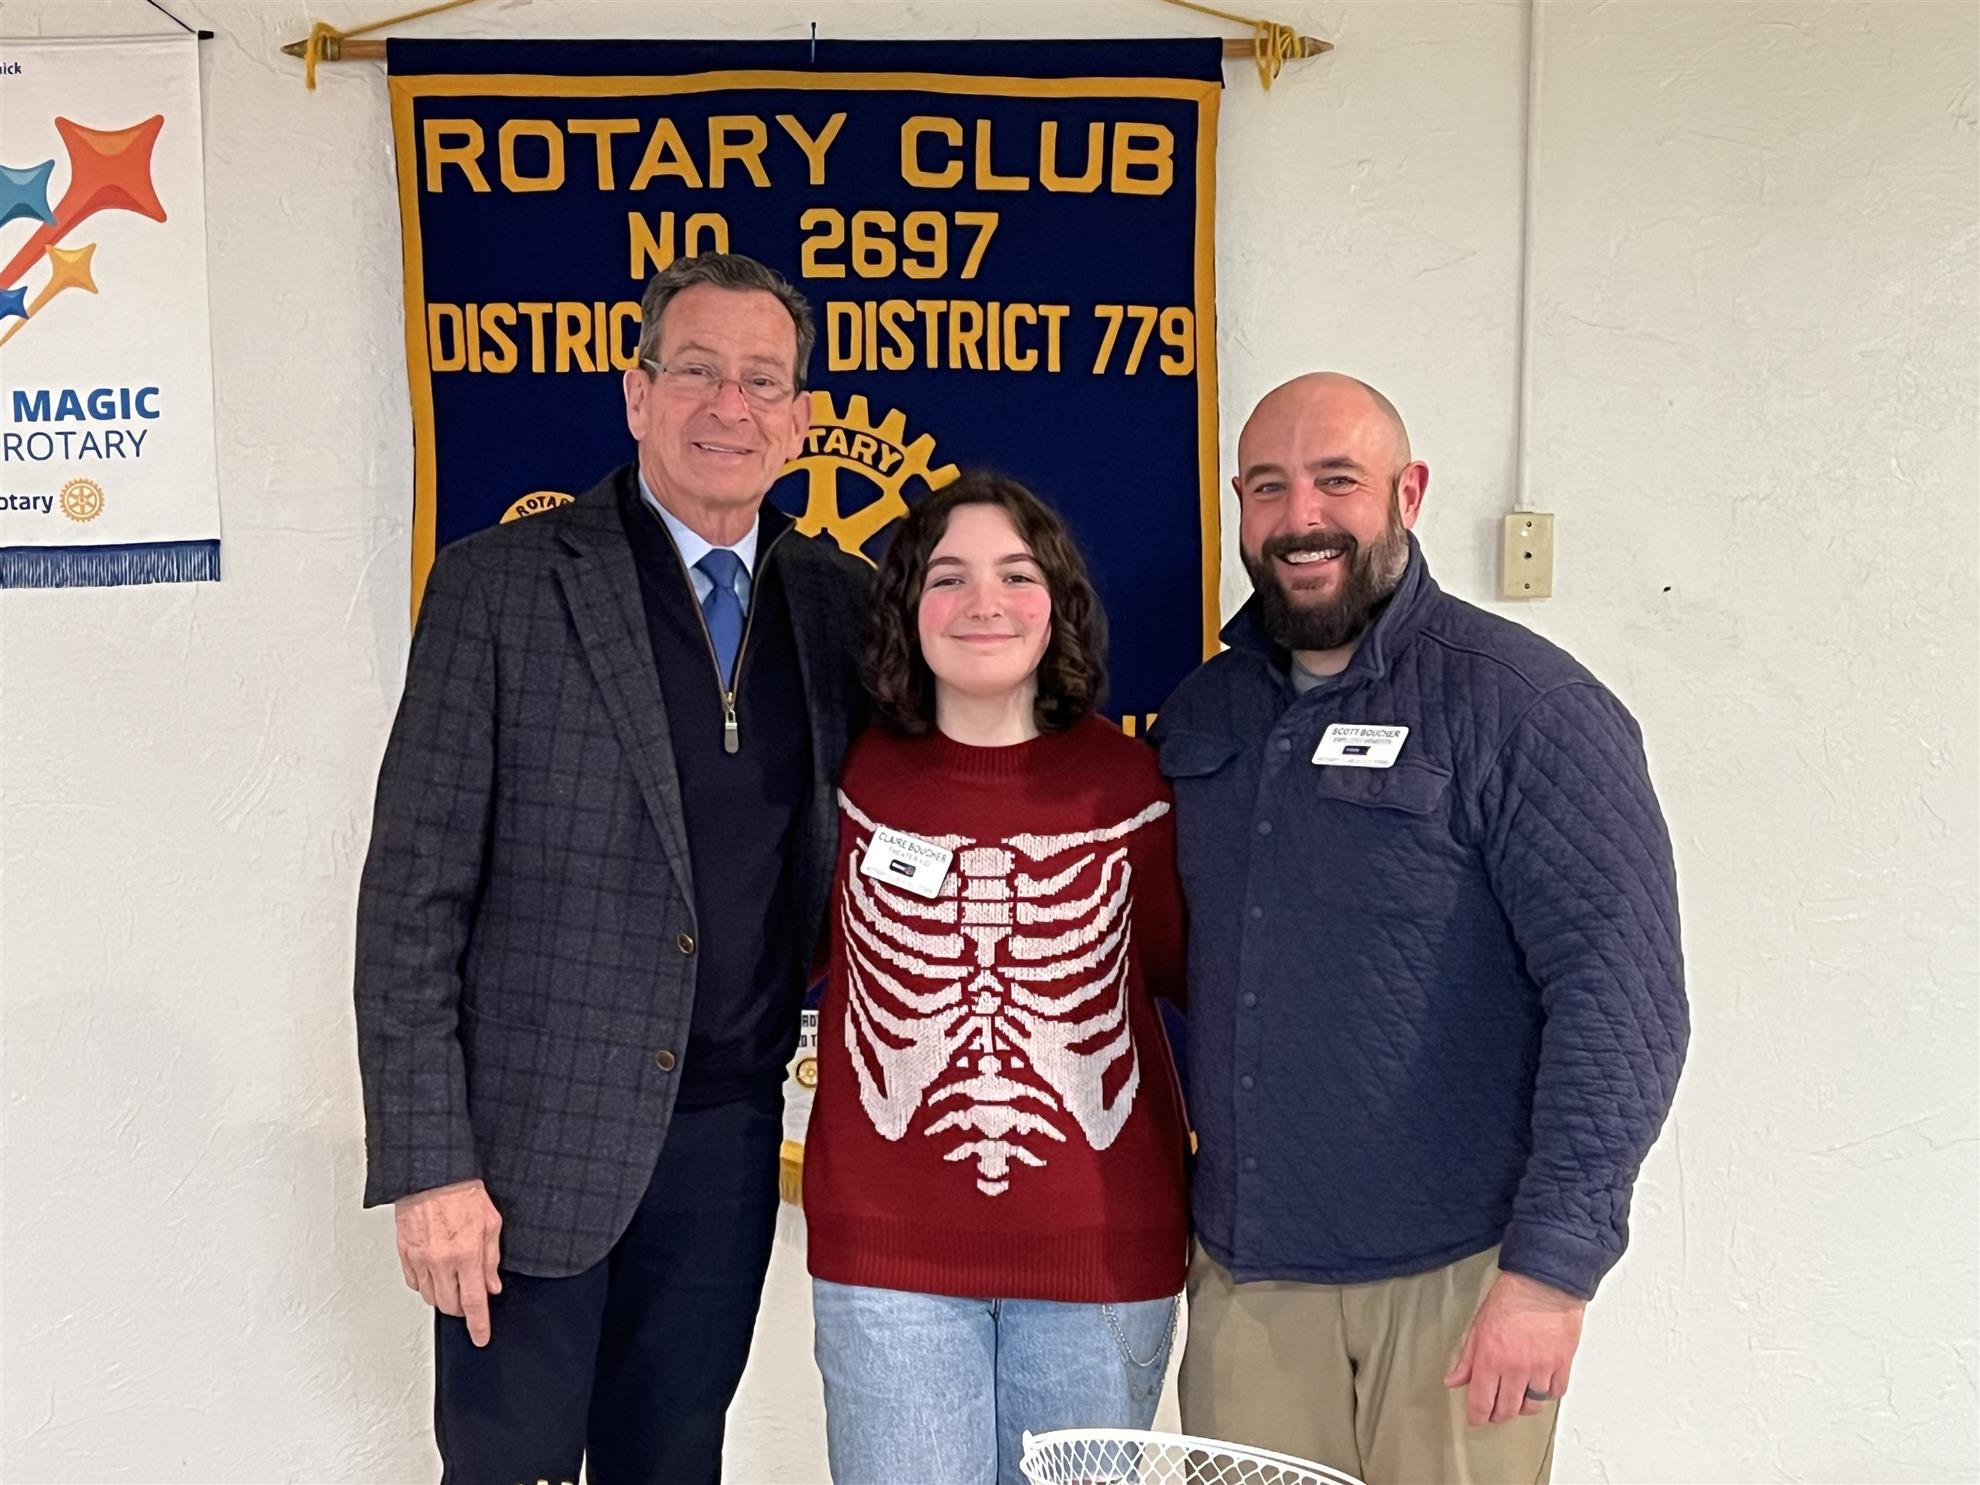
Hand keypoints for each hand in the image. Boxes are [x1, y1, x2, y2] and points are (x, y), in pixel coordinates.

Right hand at [394, 1179, 502, 1345]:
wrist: (432, 1173)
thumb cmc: (463, 1191)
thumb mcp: (491, 1223)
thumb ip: (492, 1259)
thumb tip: (492, 1286)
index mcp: (467, 1254)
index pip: (474, 1302)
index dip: (478, 1324)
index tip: (480, 1337)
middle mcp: (441, 1261)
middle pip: (450, 1306)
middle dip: (462, 1310)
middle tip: (470, 1301)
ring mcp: (420, 1258)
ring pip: (430, 1297)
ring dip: (444, 1297)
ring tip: (454, 1284)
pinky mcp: (405, 1253)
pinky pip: (414, 1283)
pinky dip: (425, 1285)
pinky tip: (435, 1275)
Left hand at [1443, 1270, 1584, 1425]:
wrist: (1543, 1283)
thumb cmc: (1510, 1299)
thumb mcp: (1478, 1326)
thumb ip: (1467, 1359)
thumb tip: (1454, 1381)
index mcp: (1490, 1358)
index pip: (1481, 1402)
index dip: (1477, 1416)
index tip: (1476, 1418)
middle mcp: (1515, 1368)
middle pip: (1506, 1410)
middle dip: (1498, 1415)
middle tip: (1495, 1411)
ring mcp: (1540, 1369)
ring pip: (1531, 1406)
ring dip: (1522, 1407)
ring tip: (1517, 1399)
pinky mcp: (1561, 1365)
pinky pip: (1554, 1394)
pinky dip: (1546, 1395)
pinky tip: (1538, 1387)